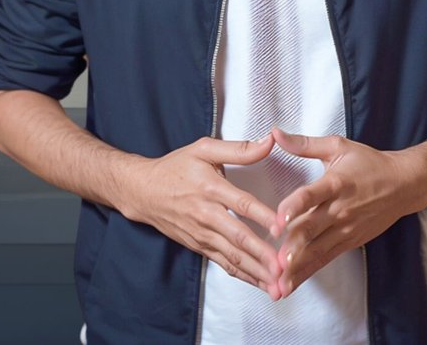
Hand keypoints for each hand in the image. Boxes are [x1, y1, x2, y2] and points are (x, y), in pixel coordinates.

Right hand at [117, 136, 280, 291]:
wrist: (141, 191)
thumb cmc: (174, 168)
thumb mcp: (203, 150)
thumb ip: (239, 149)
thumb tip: (271, 141)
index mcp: (210, 188)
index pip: (242, 204)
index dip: (263, 216)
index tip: (283, 227)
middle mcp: (206, 214)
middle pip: (238, 236)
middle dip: (262, 254)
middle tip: (284, 267)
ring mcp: (202, 234)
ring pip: (233, 256)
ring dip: (257, 271)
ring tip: (279, 285)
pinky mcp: (200, 246)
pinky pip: (225, 264)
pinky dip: (245, 276)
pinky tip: (263, 285)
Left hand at [268, 128, 426, 298]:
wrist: (405, 184)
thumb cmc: (368, 163)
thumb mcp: (338, 147)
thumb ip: (303, 144)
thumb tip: (274, 132)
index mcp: (336, 184)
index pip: (312, 196)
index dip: (294, 207)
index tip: (278, 221)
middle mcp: (341, 210)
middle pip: (313, 230)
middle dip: (293, 248)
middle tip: (274, 263)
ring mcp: (346, 229)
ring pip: (318, 250)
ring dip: (298, 267)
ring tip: (279, 284)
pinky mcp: (350, 242)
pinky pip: (325, 258)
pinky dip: (308, 272)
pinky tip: (291, 284)